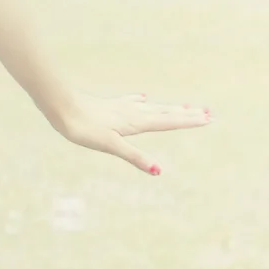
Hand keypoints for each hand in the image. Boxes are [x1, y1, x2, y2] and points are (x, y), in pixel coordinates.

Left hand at [51, 92, 212, 174]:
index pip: (168, 121)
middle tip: (208, 113)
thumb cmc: (84, 127)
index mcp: (136, 122)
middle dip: (186, 115)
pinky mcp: (108, 106)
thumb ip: (135, 157)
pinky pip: (131, 102)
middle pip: (165, 113)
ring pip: (151, 107)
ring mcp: (120, 107)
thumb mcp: (111, 146)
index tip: (208, 119)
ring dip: (170, 108)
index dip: (188, 122)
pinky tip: (142, 97)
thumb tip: (158, 171)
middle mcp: (132, 112)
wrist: (60, 106)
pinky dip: (141, 101)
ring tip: (185, 106)